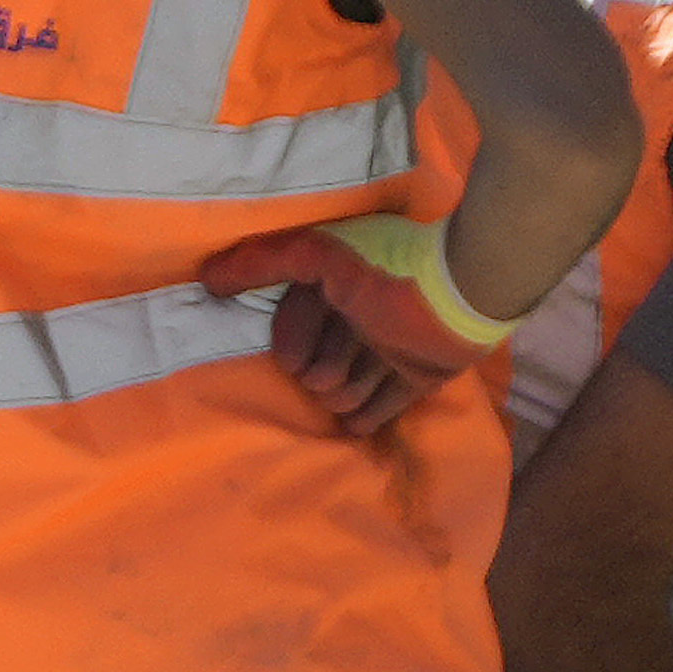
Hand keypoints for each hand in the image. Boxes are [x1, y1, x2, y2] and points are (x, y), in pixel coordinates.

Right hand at [205, 214, 503, 435]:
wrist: (465, 292)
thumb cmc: (390, 272)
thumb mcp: (320, 254)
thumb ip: (264, 262)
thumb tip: (207, 279)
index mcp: (331, 291)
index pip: (290, 336)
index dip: (294, 344)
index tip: (305, 348)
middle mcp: (355, 323)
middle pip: (316, 371)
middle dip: (326, 369)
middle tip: (346, 355)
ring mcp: (385, 354)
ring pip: (344, 395)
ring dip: (351, 391)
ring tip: (367, 374)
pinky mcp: (414, 380)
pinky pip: (378, 413)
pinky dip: (368, 417)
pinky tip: (363, 417)